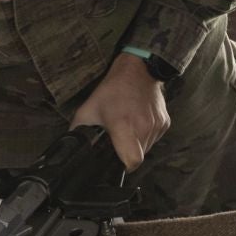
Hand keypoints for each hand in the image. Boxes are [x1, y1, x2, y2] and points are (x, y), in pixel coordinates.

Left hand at [73, 51, 169, 169]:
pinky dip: (146, 136)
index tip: (117, 159)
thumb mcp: (88, 109)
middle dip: (128, 153)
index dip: (124, 165)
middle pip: (139, 157)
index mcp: (124, 126)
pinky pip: (155, 138)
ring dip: (137, 145)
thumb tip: (70, 146)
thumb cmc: (113, 89)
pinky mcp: (165, 122)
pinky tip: (138, 122)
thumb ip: (78, 130)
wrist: (138, 70)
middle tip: (119, 140)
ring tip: (129, 128)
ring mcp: (157, 125)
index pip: (132, 161)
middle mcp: (144, 128)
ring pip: (147, 148)